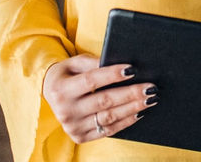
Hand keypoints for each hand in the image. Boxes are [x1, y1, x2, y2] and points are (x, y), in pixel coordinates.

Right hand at [42, 54, 156, 142]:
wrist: (49, 94)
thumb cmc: (68, 75)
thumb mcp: (75, 63)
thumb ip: (94, 62)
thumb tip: (119, 64)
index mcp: (61, 90)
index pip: (91, 81)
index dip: (112, 75)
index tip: (132, 69)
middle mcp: (65, 111)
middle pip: (104, 101)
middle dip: (130, 94)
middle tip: (151, 87)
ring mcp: (72, 127)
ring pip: (109, 117)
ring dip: (133, 108)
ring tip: (150, 99)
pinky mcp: (80, 137)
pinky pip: (108, 130)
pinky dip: (126, 121)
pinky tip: (139, 112)